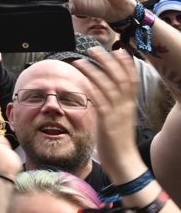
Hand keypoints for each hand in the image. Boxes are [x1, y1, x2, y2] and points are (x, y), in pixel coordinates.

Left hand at [72, 48, 140, 174]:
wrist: (125, 163)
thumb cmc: (118, 143)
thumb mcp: (119, 120)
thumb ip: (114, 106)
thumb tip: (106, 95)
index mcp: (128, 106)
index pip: (131, 81)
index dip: (126, 65)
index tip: (119, 50)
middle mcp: (125, 107)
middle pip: (119, 79)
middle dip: (108, 62)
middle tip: (95, 49)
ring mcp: (117, 114)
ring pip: (108, 87)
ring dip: (94, 72)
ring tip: (81, 60)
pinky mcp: (107, 122)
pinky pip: (100, 102)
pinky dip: (93, 90)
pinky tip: (84, 81)